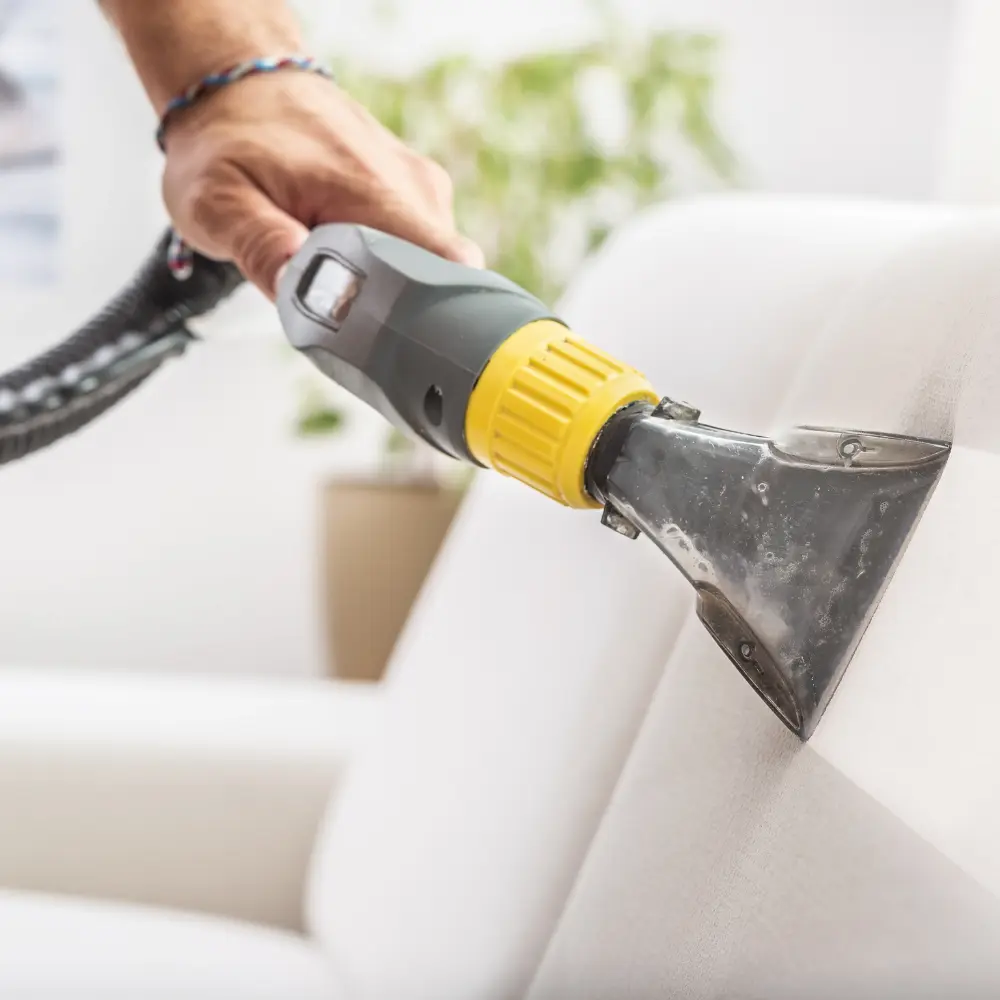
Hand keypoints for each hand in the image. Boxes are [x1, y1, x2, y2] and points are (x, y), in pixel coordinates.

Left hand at [161, 71, 483, 298]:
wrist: (243, 84)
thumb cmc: (230, 143)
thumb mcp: (217, 202)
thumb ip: (258, 244)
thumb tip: (295, 286)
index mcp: (374, 191)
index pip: (447, 270)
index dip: (429, 318)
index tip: (390, 343)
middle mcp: (415, 189)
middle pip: (442, 283)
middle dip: (400, 313)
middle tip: (343, 315)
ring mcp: (423, 190)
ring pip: (432, 272)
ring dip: (392, 290)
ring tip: (339, 280)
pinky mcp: (420, 195)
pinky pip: (423, 252)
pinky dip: (392, 270)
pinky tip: (351, 262)